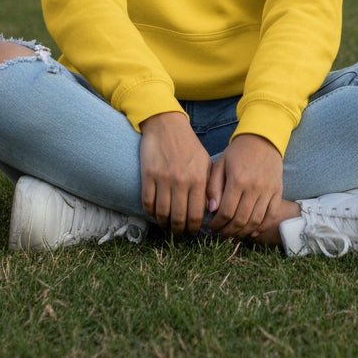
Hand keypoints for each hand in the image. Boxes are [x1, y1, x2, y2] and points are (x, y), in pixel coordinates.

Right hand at [139, 111, 212, 233]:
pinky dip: (151, 212)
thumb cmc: (189, 146)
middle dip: (179, 229)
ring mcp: (164, 179)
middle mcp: (182, 181)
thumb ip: (209, 186)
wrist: (167, 126)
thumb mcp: (205, 163)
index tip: (192, 230)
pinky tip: (155, 213)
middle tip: (178, 231)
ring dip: (164, 223)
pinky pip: (148, 203)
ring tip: (166, 224)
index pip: (197, 214)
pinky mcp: (148, 176)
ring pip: (162, 213)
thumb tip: (210, 210)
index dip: (194, 227)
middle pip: (179, 217)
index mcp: (199, 179)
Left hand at [206, 134, 284, 239]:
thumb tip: (212, 209)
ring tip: (233, 232)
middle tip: (221, 233)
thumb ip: (214, 187)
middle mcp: (254, 187)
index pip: (226, 212)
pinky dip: (260, 227)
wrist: (263, 139)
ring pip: (255, 221)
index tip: (212, 226)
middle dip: (228, 231)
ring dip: (243, 232)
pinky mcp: (277, 192)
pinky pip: (270, 216)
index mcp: (238, 180)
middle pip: (240, 220)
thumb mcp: (220, 164)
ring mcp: (268, 190)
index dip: (217, 224)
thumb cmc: (238, 152)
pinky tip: (250, 230)